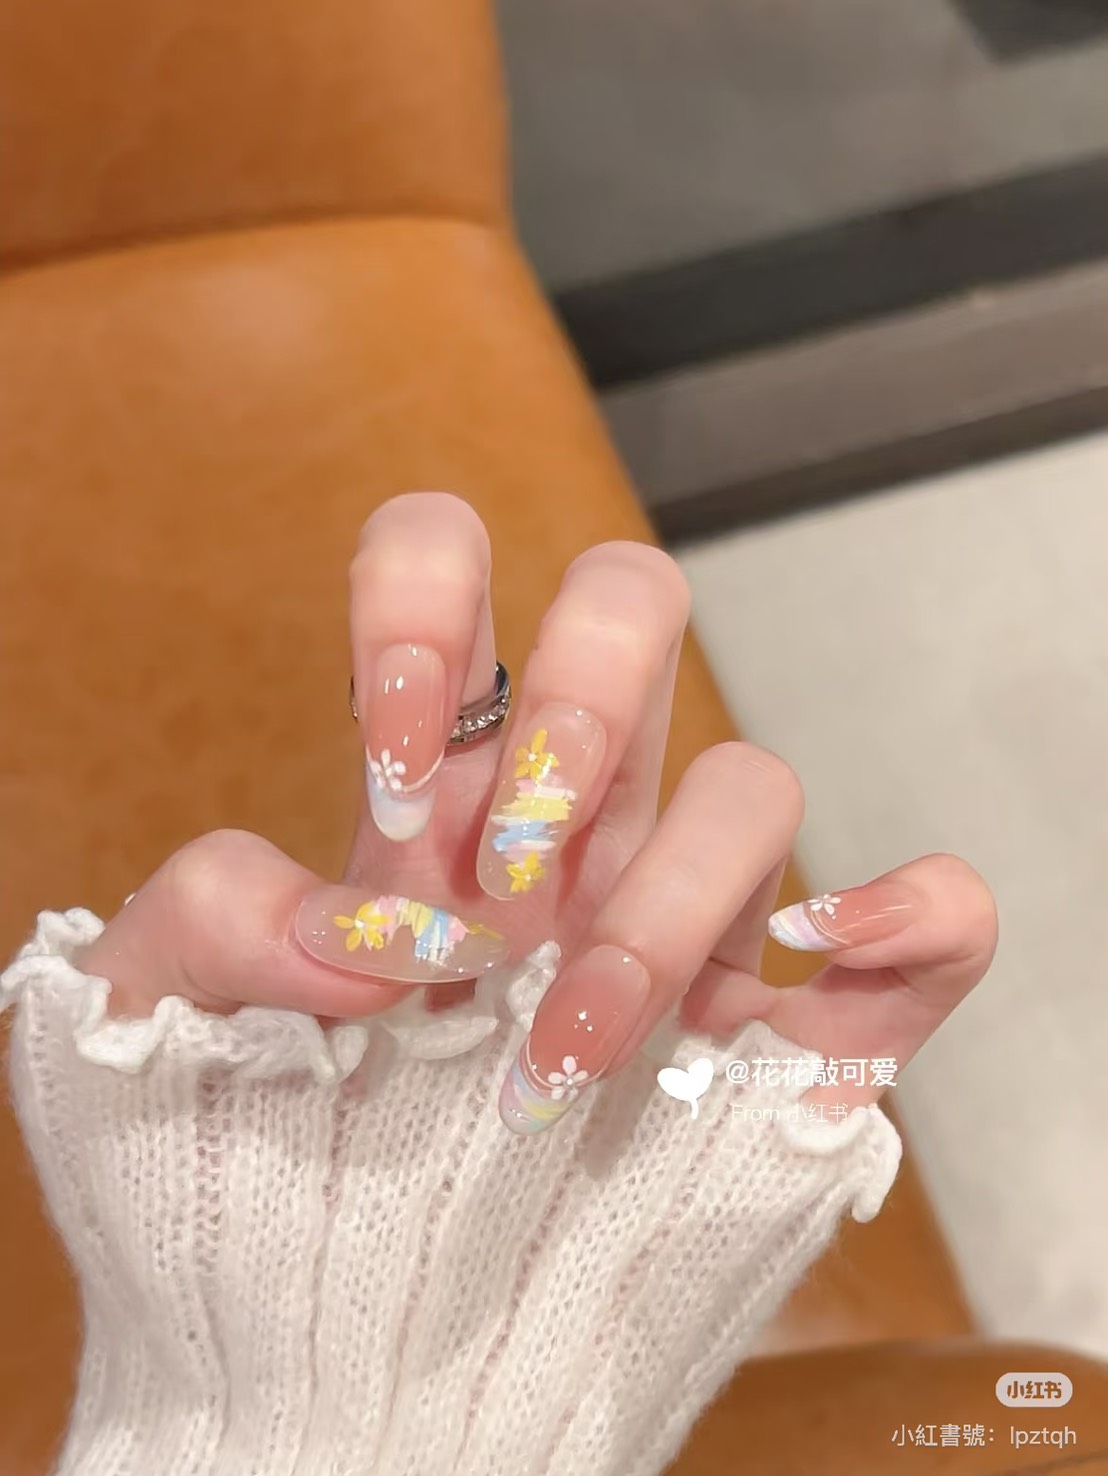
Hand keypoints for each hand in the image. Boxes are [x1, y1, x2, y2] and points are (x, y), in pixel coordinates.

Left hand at [80, 493, 996, 1130]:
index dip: (427, 605)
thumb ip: (204, 926)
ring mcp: (685, 918)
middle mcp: (568, 823)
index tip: (391, 752)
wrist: (349, 1342)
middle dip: (577, 709)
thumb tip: (360, 918)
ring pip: (754, 781)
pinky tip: (815, 962)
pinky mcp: (790, 1041)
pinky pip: (931, 927)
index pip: (444, 569)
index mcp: (425, 785)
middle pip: (632, 605)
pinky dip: (916, 914)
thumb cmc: (256, 1162)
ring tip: (566, 1040)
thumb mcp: (157, 1031)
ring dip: (665, 902)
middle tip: (502, 876)